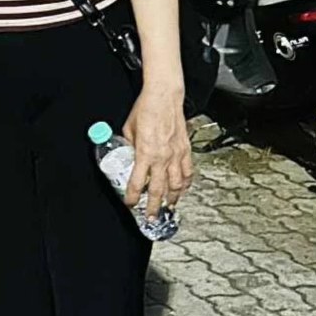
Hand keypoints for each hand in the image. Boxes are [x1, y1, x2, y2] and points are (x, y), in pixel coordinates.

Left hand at [122, 85, 192, 216]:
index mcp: (145, 153)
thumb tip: (127, 152)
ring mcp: (176, 155)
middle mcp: (162, 157)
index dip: (133, 196)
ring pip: (176, 185)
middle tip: (151, 217)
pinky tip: (183, 189)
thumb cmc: (146, 109)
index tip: (130, 203)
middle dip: (154, 206)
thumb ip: (129, 144)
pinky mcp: (185, 150)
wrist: (164, 98)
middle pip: (159, 190)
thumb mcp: (129, 128)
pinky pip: (188, 173)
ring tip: (168, 207)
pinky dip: (186, 184)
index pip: (138, 182)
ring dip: (172, 199)